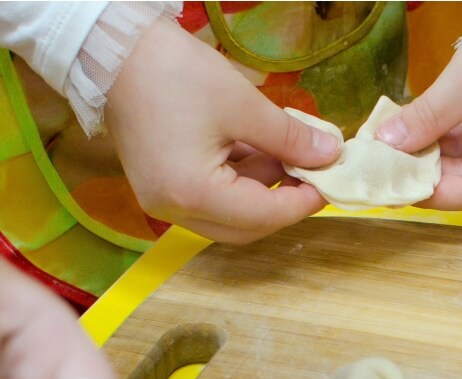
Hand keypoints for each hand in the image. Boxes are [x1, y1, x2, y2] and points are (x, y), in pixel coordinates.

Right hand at [106, 18, 340, 243]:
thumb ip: (291, 138)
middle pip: (246, 227)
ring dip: (263, 190)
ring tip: (288, 153)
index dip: (304, 202)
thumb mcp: (244, 106)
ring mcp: (163, 200)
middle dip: (284, 204)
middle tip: (313, 175)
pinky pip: (210, 198)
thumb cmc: (176, 74)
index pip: (264, 216)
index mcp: (193, 194)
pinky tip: (260, 151)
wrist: (113, 51)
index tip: (331, 182)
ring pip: (229, 215)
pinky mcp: (160, 186)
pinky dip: (239, 181)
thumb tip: (330, 154)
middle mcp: (174, 210)